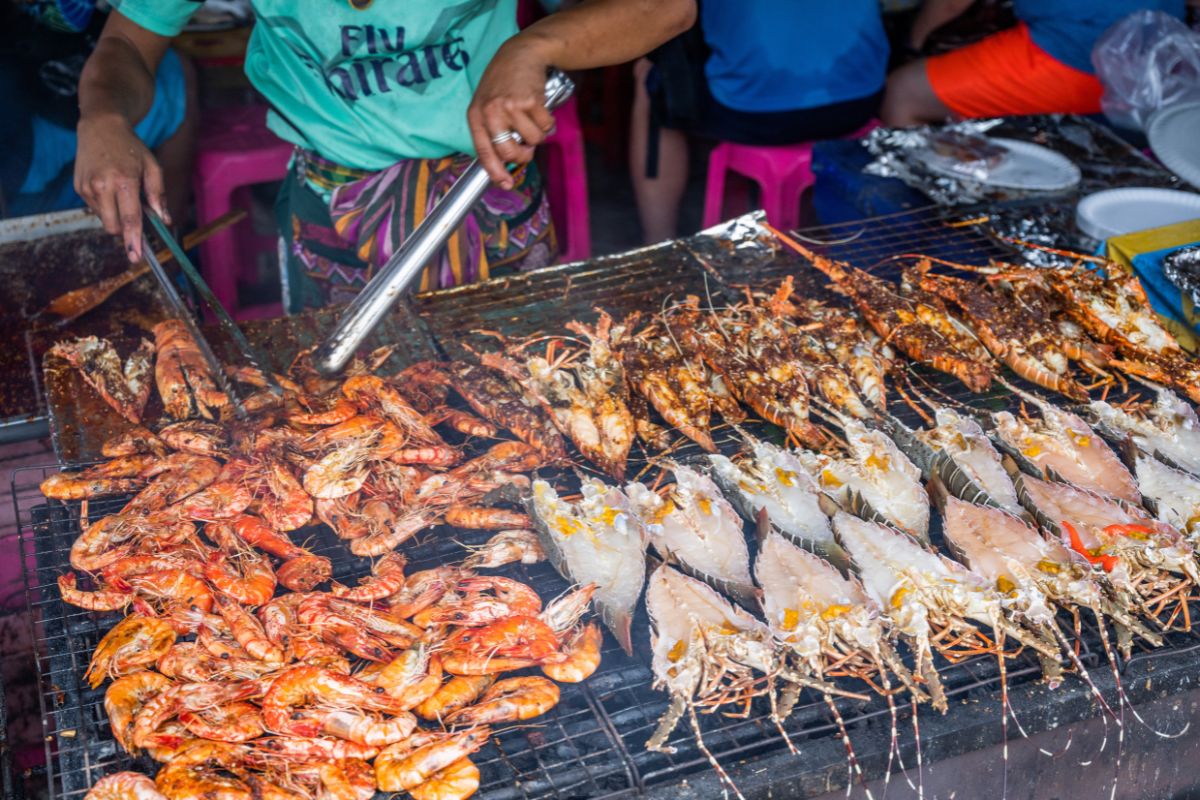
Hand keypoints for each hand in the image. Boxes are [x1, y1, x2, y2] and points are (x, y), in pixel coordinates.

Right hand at [75, 112, 168, 261]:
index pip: (129, 219)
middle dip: (126, 231)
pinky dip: (106, 207)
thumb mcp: (153, 167)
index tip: (135, 257)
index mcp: (124, 181)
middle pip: (113, 227)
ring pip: (104, 220)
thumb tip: (164, 220)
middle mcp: (102, 186)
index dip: (133, 241)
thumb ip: (159, 195)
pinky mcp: (79, 188)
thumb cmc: (131, 148)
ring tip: (122, 194)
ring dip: (116, 216)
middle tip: (137, 218)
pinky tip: (110, 189)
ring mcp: (87, 188)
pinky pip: (96, 210)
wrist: (100, 127)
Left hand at [467, 39, 555, 189]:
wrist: (521, 53)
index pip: (483, 151)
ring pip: (532, 140)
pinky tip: (540, 108)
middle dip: (523, 155)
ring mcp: (510, 106)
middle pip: (509, 151)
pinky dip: (548, 122)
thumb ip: (493, 129)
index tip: (504, 184)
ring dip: (538, 134)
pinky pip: (545, 126)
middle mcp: (490, 111)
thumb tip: (506, 161)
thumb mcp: (488, 103)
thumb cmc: (504, 82)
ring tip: (531, 118)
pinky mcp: (530, 101)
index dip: (494, 171)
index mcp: (476, 115)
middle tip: (527, 148)